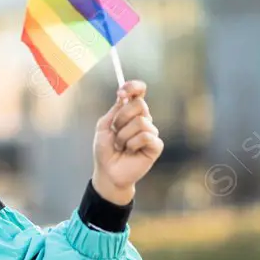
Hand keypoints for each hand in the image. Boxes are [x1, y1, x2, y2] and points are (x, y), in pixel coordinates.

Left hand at [91, 80, 163, 204]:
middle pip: (139, 104)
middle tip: (115, 131)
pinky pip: (145, 136)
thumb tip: (123, 96)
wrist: (108, 172)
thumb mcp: (103, 127)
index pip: (138, 92)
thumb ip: (114, 111)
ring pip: (140, 122)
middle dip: (121, 118)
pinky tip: (130, 151)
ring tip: (120, 146)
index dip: (133, 87)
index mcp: (130, 113)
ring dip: (124, 135)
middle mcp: (143, 120)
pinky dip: (132, 144)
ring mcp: (151, 132)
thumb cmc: (105, 151)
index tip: (121, 91)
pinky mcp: (156, 146)